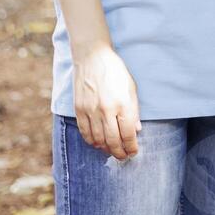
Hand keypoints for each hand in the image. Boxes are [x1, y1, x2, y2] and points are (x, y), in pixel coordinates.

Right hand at [72, 43, 140, 159]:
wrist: (92, 57)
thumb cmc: (115, 72)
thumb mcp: (131, 88)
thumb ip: (134, 111)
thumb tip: (136, 131)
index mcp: (123, 103)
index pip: (128, 134)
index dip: (131, 146)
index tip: (134, 152)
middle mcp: (106, 109)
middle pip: (113, 141)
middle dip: (120, 153)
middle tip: (124, 157)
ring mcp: (91, 110)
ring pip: (98, 140)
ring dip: (106, 149)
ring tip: (112, 151)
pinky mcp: (79, 109)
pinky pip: (85, 132)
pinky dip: (92, 142)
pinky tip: (98, 143)